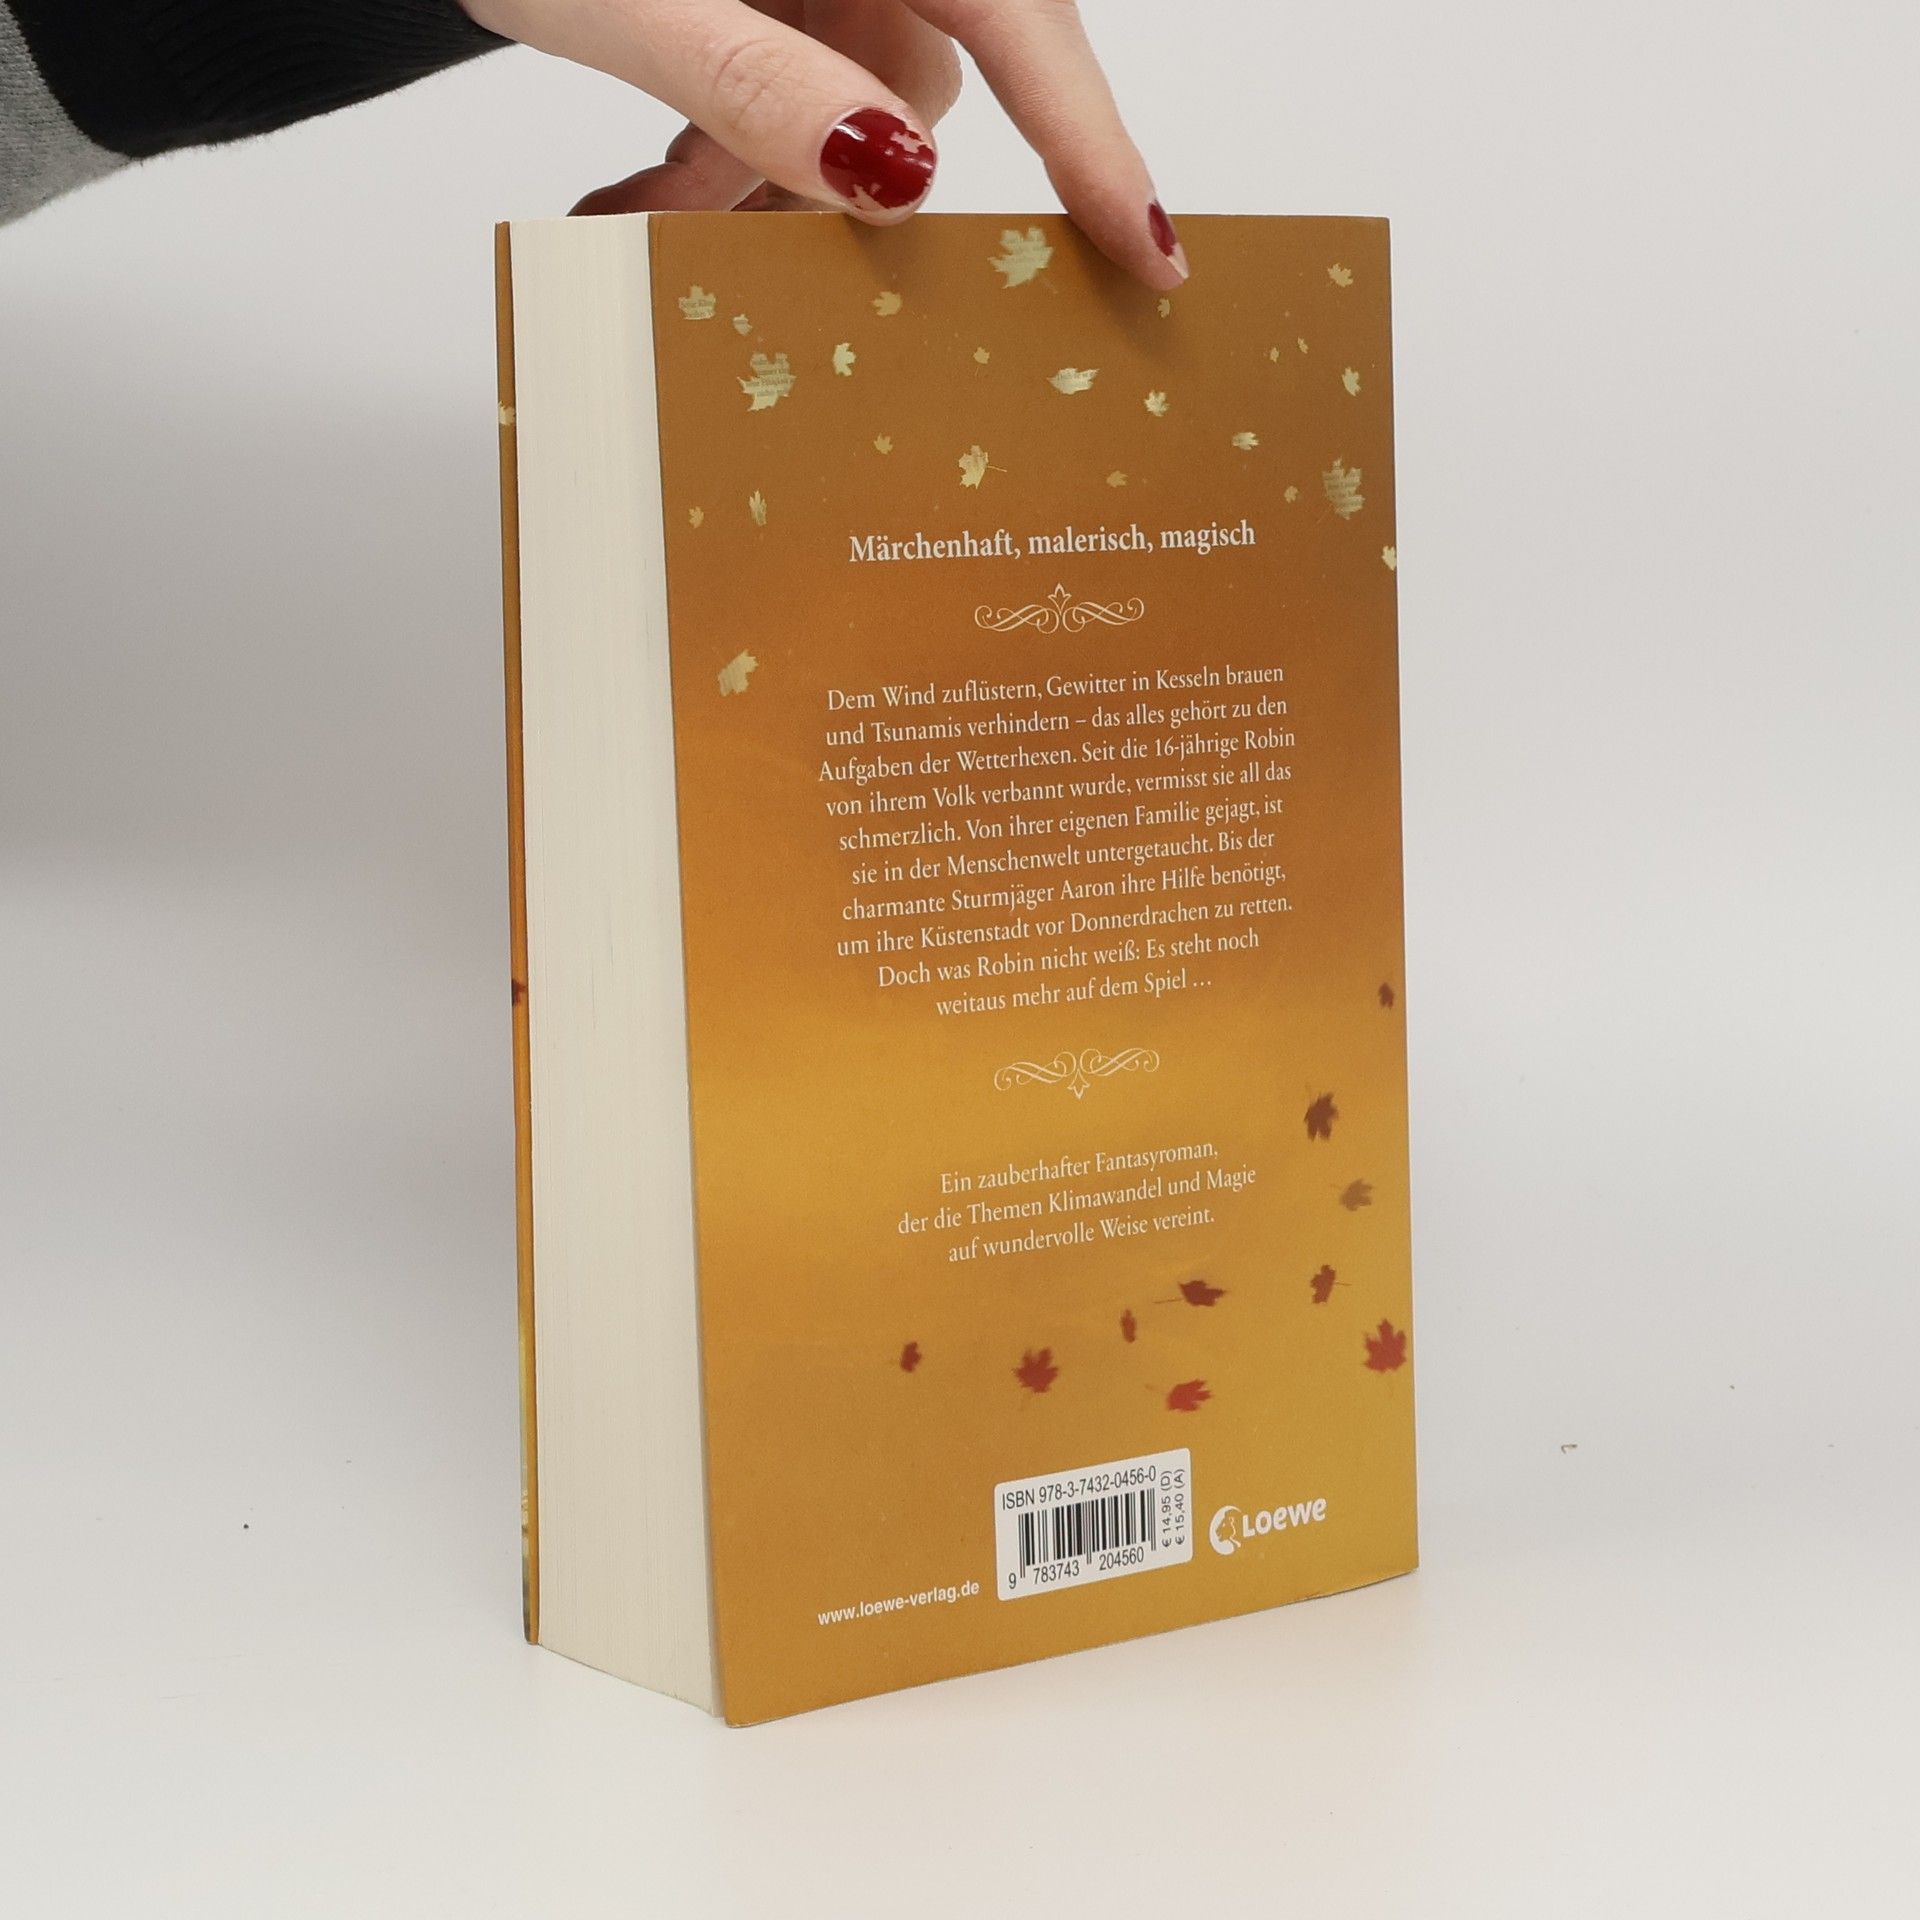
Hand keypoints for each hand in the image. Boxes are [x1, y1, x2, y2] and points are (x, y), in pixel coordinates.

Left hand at [459, 0, 1187, 288]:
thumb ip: (757, 80)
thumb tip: (894, 177)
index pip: (1022, 20)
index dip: (1094, 146)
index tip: (1147, 255)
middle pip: (929, 75)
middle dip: (841, 179)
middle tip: (750, 253)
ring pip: (853, 96)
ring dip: (759, 174)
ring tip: (642, 210)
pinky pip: (788, 79)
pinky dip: (725, 141)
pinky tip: (641, 184)